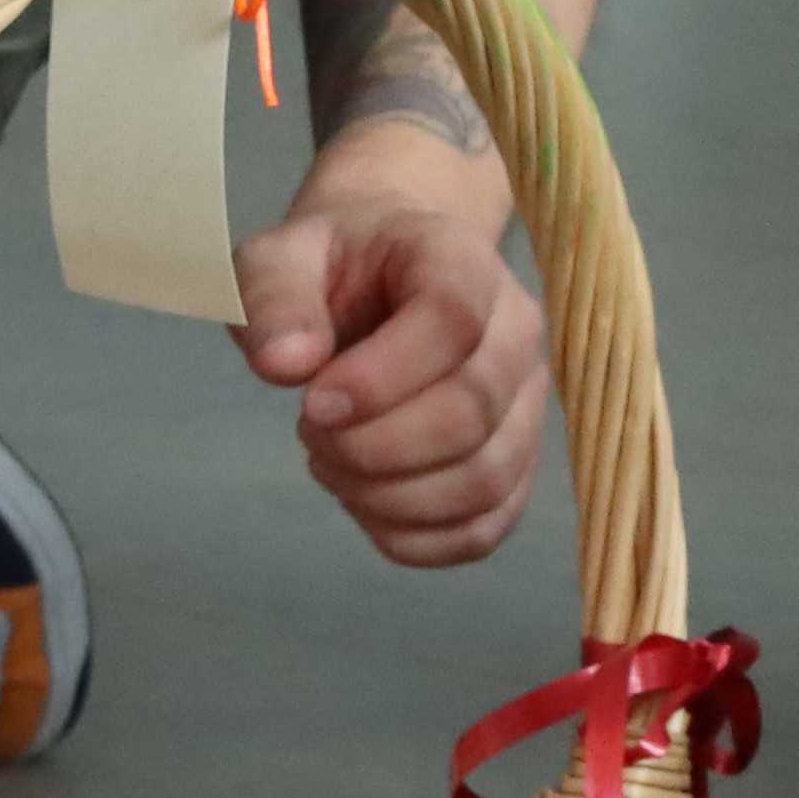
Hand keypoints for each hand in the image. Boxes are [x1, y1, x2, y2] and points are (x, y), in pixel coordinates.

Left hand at [231, 154, 549, 568]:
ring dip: (390, 497)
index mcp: (460, 260)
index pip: (453, 319)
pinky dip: (414, 537)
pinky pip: (484, 528)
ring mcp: (525, 403)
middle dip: (373, 447)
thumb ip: (273, 299)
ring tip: (333, 464)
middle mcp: (515, 332)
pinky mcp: (517, 464)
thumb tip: (285, 364)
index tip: (312, 403)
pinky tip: (364, 503)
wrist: (384, 278)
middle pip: (472, 412)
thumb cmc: (334, 269)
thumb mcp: (279, 261)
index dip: (381, 377)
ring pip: (485, 480)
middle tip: (311, 431)